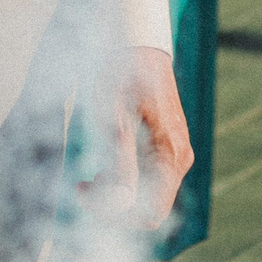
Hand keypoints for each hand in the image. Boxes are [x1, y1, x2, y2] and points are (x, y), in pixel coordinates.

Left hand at [77, 46, 192, 229]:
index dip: (116, 215)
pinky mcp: (167, 145)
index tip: (85, 195)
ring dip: (116, 193)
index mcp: (170, 157)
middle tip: (81, 186)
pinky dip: (124, 179)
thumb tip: (122, 204)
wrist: (135, 46)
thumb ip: (121, 164)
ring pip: (147, 194)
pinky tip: (102, 166)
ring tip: (88, 177)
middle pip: (149, 207)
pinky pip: (149, 177)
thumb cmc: (122, 77)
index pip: (150, 214)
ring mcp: (176, 152)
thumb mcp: (113, 120)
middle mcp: (179, 159)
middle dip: (113, 205)